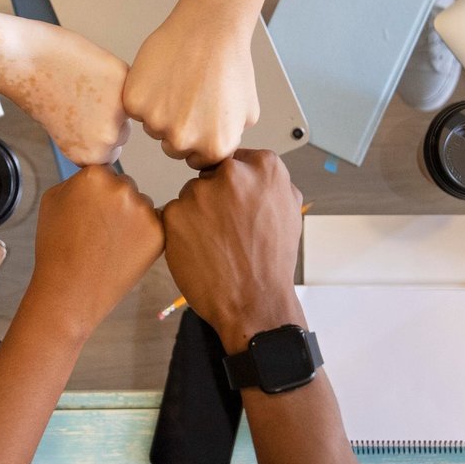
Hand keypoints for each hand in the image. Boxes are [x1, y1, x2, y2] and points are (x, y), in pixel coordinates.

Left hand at [1, 20, 130, 166]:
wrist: (25, 61)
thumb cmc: (35, 92)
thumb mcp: (63, 133)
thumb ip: (88, 139)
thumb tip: (109, 132)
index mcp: (90, 155)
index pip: (112, 152)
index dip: (100, 133)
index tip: (89, 121)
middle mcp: (106, 138)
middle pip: (123, 131)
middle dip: (109, 116)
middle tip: (85, 100)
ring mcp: (118, 109)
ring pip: (127, 106)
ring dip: (115, 96)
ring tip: (87, 85)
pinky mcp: (122, 80)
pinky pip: (126, 79)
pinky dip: (112, 73)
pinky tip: (90, 70)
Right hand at [25, 165, 162, 332]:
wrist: (70, 290)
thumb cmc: (56, 248)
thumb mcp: (52, 199)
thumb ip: (76, 181)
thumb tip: (95, 177)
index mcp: (95, 175)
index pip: (105, 173)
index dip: (95, 195)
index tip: (88, 213)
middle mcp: (122, 187)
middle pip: (125, 187)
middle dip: (116, 204)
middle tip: (99, 232)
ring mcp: (142, 210)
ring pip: (141, 206)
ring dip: (131, 220)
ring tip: (109, 245)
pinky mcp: (158, 233)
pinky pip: (153, 226)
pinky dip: (143, 237)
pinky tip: (123, 252)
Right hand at [124, 6, 257, 169]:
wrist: (210, 27)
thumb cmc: (231, 63)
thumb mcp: (247, 113)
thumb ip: (230, 140)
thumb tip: (215, 152)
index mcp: (213, 149)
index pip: (196, 160)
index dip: (198, 137)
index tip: (201, 116)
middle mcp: (183, 142)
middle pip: (172, 148)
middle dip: (179, 127)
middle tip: (190, 95)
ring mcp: (156, 123)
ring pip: (153, 127)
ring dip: (161, 110)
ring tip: (179, 81)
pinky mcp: (135, 103)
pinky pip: (136, 108)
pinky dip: (144, 94)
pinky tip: (163, 75)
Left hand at [160, 149, 302, 353]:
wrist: (254, 302)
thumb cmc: (271, 263)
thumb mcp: (290, 212)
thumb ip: (272, 183)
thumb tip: (256, 168)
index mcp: (264, 167)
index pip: (236, 162)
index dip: (235, 187)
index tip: (238, 206)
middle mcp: (231, 174)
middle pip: (211, 176)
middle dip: (215, 198)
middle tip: (227, 230)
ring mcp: (200, 192)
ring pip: (191, 196)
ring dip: (197, 215)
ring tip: (215, 244)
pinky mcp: (175, 213)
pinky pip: (174, 215)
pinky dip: (181, 232)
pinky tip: (200, 251)